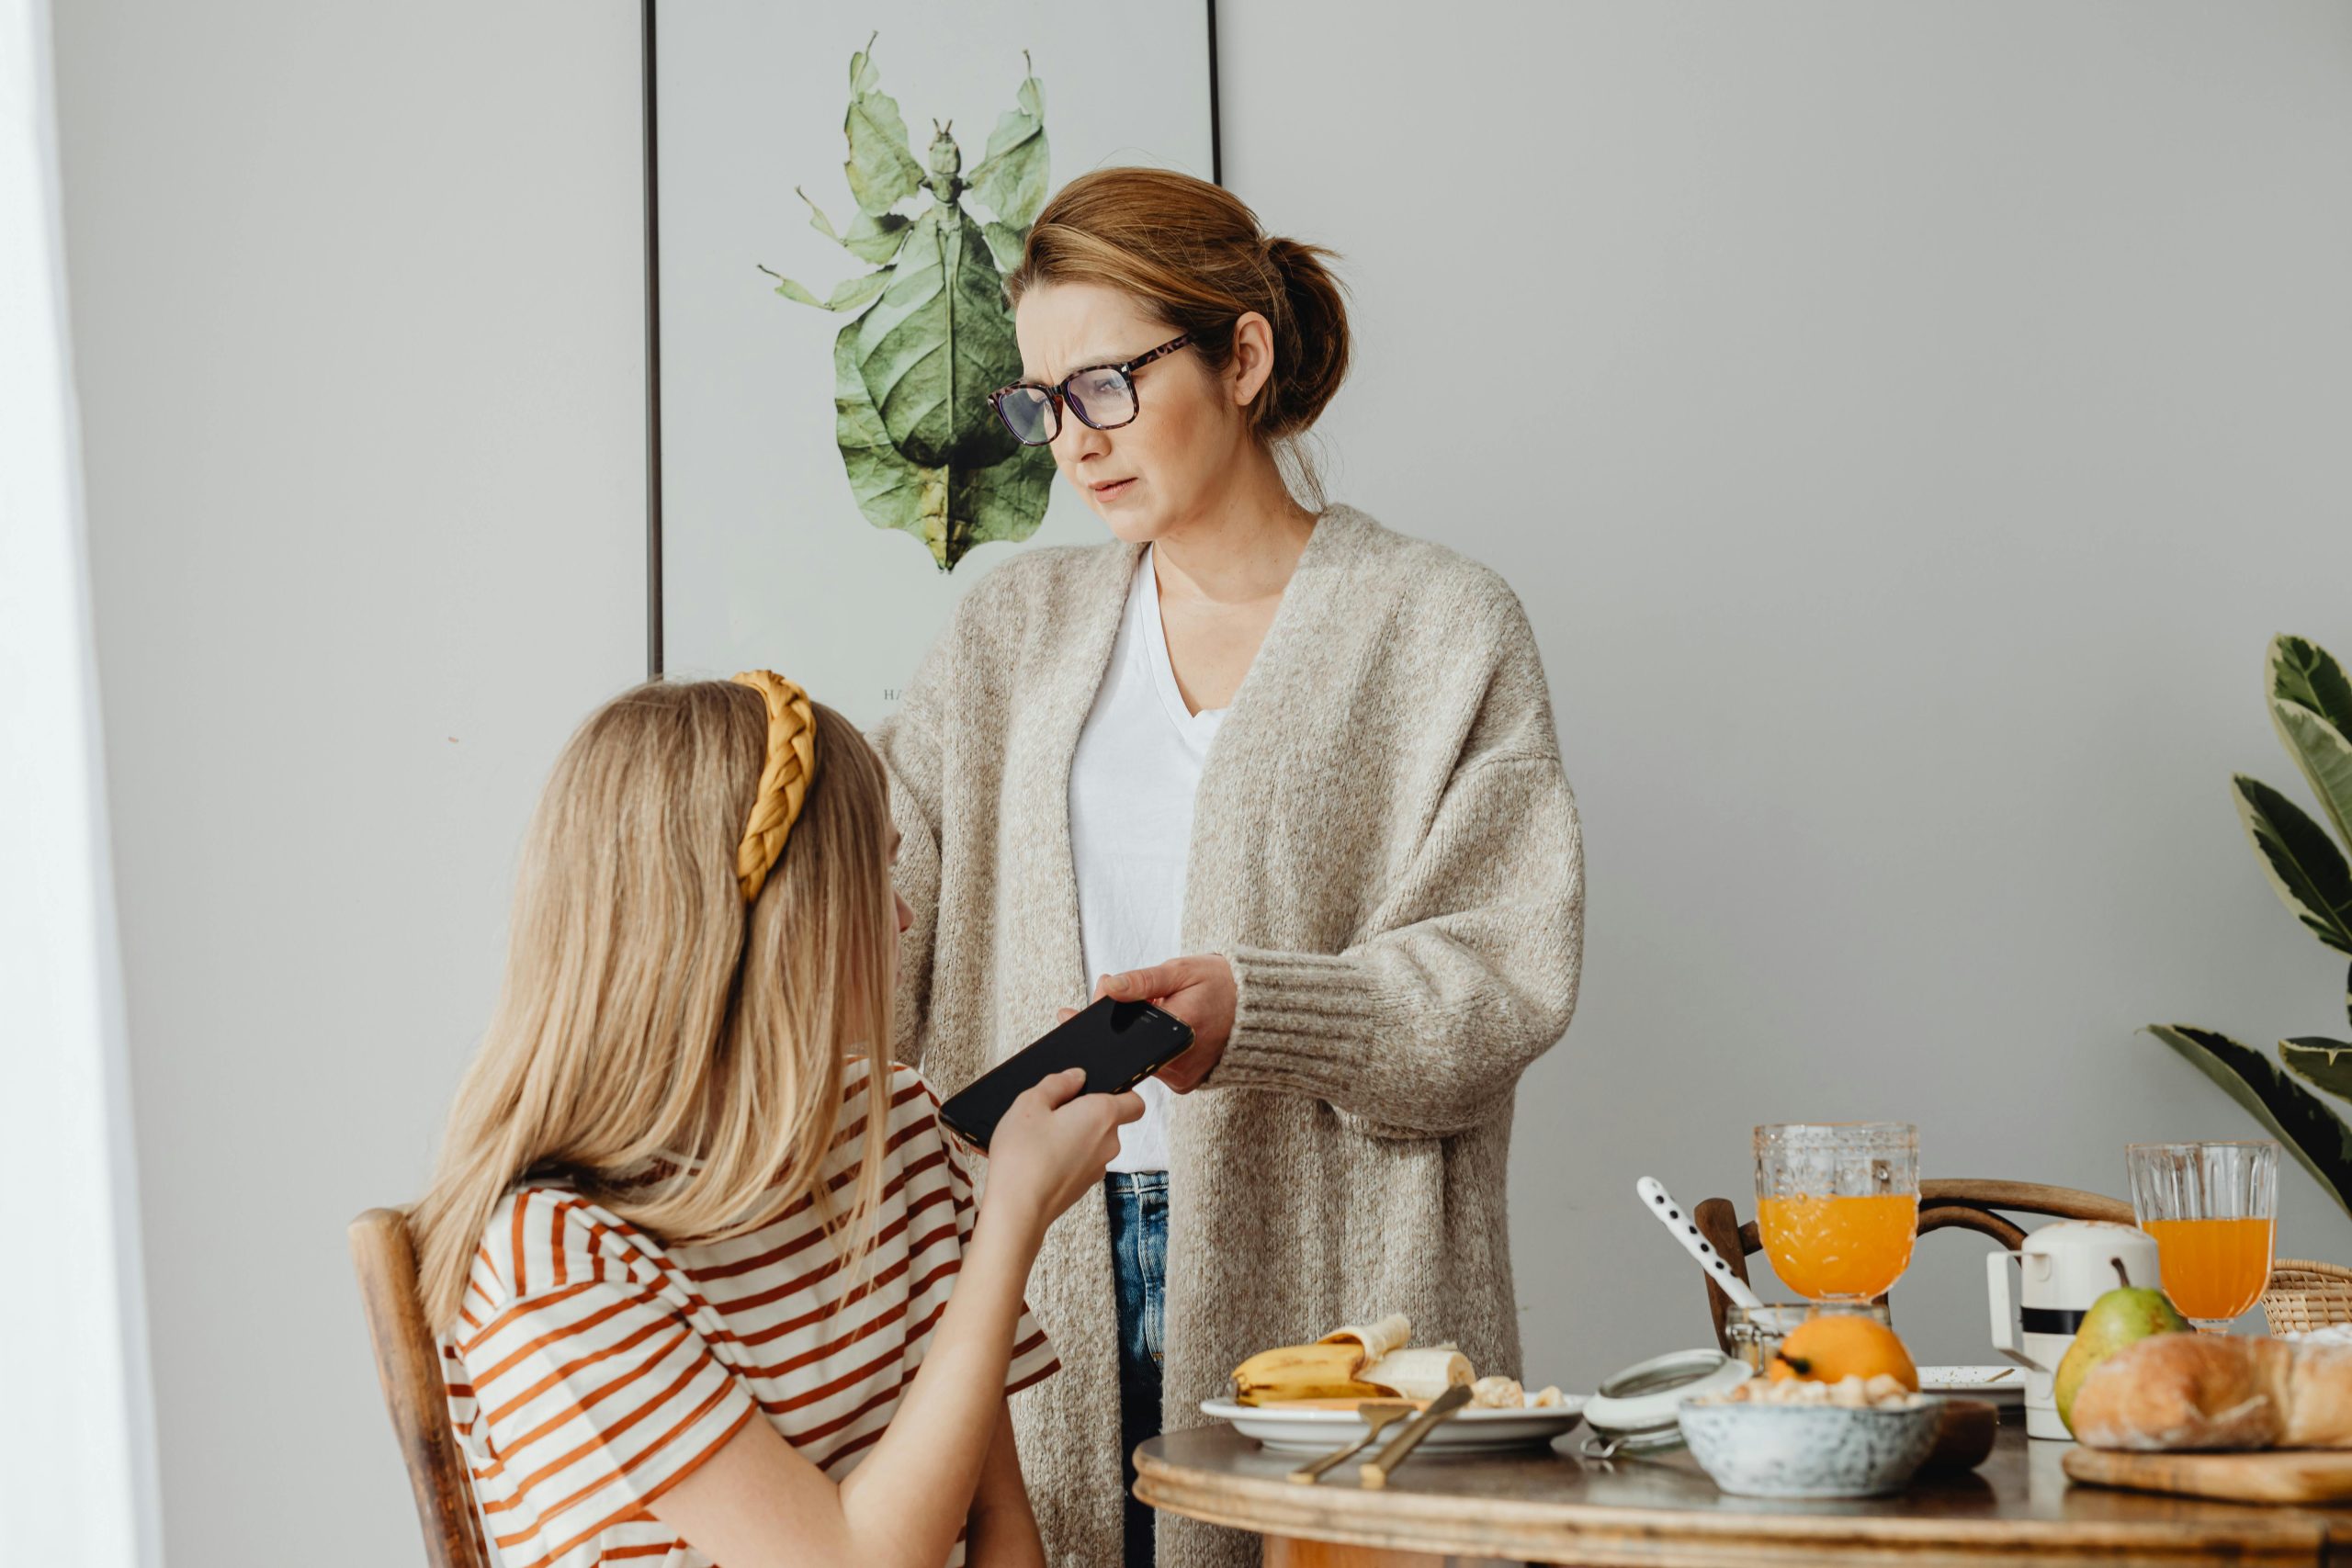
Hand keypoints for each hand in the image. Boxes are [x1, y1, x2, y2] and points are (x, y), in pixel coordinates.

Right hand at [979, 1068, 1142, 1245]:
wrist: (1017, 1209)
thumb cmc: (1023, 1156)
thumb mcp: (1030, 1104)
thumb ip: (1057, 1084)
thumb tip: (1075, 1076)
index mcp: (1102, 1115)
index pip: (1135, 1101)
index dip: (1120, 1092)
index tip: (1095, 1090)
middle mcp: (1109, 1143)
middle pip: (1109, 1120)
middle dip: (1084, 1113)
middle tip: (1052, 1113)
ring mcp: (1098, 1168)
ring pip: (1093, 1143)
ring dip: (1074, 1137)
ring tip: (1039, 1138)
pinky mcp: (1084, 1187)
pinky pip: (1081, 1162)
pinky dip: (1066, 1157)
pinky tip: (1039, 1158)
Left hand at [1089, 955, 1235, 1092]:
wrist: (1254, 1008)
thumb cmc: (1220, 985)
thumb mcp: (1181, 972)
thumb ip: (1143, 980)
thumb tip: (1109, 986)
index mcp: (1179, 1032)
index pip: (1124, 1031)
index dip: (1107, 1015)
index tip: (1088, 1005)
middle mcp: (1179, 1064)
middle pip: (1129, 1048)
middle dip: (1125, 1024)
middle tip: (1141, 999)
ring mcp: (1181, 1078)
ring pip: (1140, 1058)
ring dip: (1140, 1038)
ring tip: (1163, 1014)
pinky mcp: (1183, 1084)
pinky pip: (1155, 1067)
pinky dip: (1153, 1049)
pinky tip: (1167, 1032)